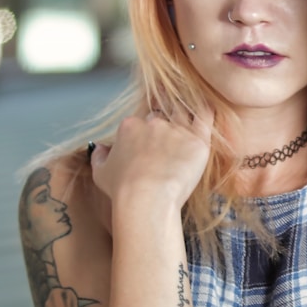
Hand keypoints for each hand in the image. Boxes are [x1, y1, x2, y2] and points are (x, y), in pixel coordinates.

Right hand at [89, 104, 214, 210]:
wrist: (146, 198)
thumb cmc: (123, 189)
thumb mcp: (100, 173)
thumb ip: (99, 156)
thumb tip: (99, 148)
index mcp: (130, 126)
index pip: (139, 123)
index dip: (143, 136)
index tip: (145, 151)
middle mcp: (154, 123)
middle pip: (161, 117)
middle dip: (163, 127)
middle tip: (166, 146)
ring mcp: (177, 130)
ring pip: (183, 114)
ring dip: (183, 118)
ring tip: (186, 130)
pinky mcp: (198, 141)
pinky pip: (205, 117)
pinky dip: (206, 110)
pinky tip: (207, 108)